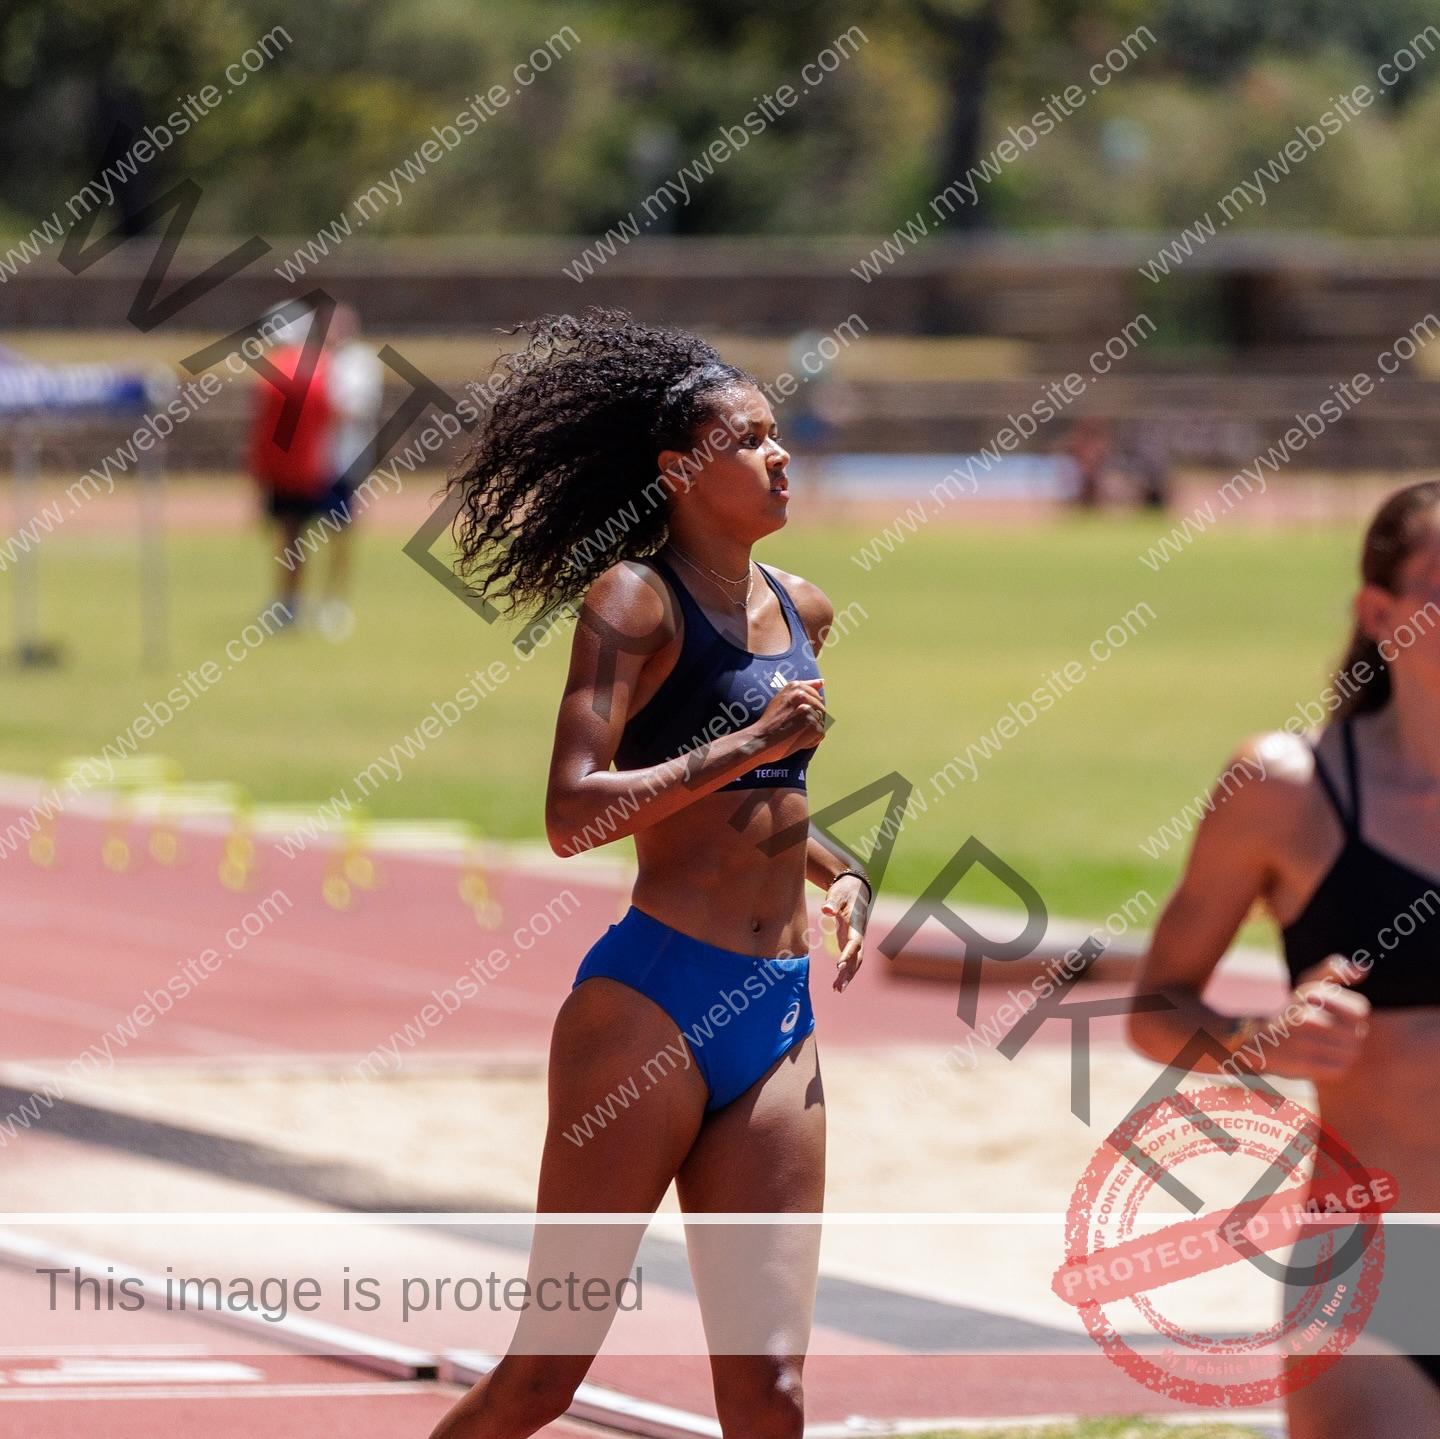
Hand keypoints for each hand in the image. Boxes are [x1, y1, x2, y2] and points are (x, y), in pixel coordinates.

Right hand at [751, 679, 826, 762]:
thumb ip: (803, 688)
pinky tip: (797, 740)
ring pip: (822, 721)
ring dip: (811, 730)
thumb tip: (822, 682)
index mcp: (795, 687)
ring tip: (794, 733)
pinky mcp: (813, 726)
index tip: (795, 715)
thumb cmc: (770, 722)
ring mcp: (809, 710)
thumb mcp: (783, 698)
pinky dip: (811, 741)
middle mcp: (803, 695)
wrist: (760, 740)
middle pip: (820, 709)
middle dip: (811, 720)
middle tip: (792, 726)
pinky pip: (820, 734)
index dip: (807, 709)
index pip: (816, 696)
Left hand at [824, 872, 867, 992]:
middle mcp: (859, 935)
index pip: (854, 942)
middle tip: (840, 987)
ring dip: (847, 976)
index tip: (838, 965)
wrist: (855, 889)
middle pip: (857, 957)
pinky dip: (844, 972)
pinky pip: (850, 960)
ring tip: (837, 989)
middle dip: (849, 972)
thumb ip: (832, 902)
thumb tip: (826, 909)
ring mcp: (856, 940)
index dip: (848, 954)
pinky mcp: (850, 942)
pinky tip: (836, 985)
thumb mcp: (837, 893)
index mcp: (856, 924)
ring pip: (855, 962)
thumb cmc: (844, 891)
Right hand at [1246, 954, 1370, 1079]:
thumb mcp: (1308, 986)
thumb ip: (1334, 971)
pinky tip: (1319, 1060)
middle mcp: (1306, 1015)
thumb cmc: (1295, 1012)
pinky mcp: (1302, 1063)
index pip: (1360, 1011)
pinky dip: (1334, 1068)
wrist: (1261, 1041)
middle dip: (1350, 1038)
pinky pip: (1339, 1069)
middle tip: (1331, 1037)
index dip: (1354, 1018)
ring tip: (1325, 1048)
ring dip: (1343, 1054)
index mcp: (1312, 994)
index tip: (1338, 1018)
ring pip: (1351, 1053)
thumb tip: (1363, 969)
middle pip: (1358, 1034)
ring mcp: (1303, 1040)